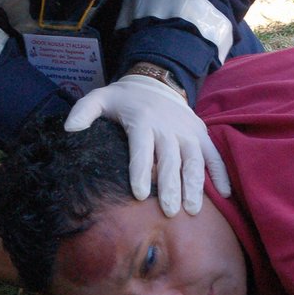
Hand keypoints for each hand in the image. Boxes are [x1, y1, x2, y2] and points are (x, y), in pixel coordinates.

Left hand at [64, 74, 229, 216]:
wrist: (156, 82)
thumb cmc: (123, 99)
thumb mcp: (100, 98)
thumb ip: (83, 111)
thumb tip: (69, 129)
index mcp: (142, 120)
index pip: (142, 147)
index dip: (141, 170)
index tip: (141, 194)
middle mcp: (168, 126)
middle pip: (170, 158)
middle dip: (171, 185)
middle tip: (170, 212)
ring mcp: (187, 131)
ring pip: (194, 159)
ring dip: (196, 185)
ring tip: (193, 210)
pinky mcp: (201, 135)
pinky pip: (214, 155)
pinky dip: (221, 173)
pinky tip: (224, 195)